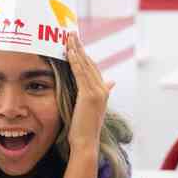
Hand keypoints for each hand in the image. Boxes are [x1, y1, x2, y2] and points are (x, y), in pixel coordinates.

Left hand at [66, 33, 113, 151]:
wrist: (86, 143)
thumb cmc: (83, 130)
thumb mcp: (90, 110)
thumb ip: (94, 96)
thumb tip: (109, 84)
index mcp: (103, 92)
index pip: (93, 69)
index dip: (85, 55)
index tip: (76, 44)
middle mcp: (103, 90)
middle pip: (90, 63)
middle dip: (80, 48)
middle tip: (71, 34)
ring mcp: (98, 92)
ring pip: (86, 65)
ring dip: (76, 49)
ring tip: (68, 36)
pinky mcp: (89, 95)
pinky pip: (81, 74)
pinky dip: (75, 61)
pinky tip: (69, 51)